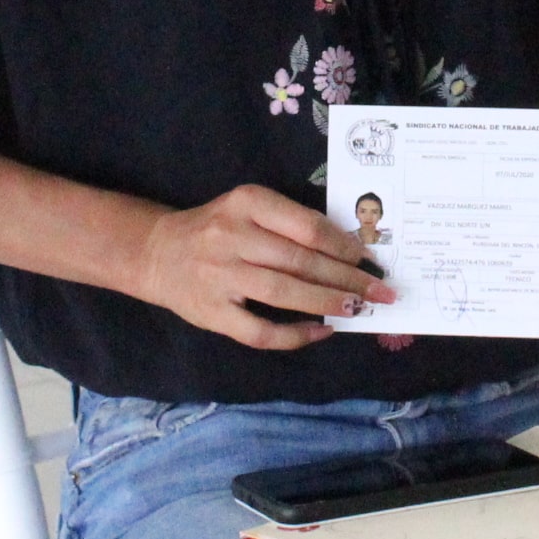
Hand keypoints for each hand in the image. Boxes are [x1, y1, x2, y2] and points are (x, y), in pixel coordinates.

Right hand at [132, 185, 394, 350]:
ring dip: (326, 303)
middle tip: (380, 292)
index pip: (307, 226)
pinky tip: (320, 332)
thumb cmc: (217, 229)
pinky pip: (259, 330)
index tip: (368, 259)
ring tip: (357, 310)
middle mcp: (232, 237)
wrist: (157, 252)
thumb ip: (291, 222)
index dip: (343, 245)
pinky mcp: (211, 313)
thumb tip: (349, 250)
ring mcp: (220, 277)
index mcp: (247, 203)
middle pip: (301, 260)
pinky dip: (294, 335)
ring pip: (284, 293)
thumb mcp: (249, 208)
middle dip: (347, 279)